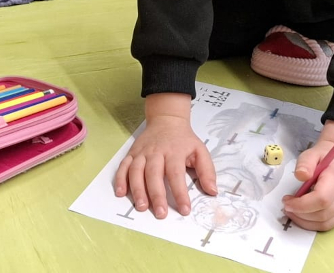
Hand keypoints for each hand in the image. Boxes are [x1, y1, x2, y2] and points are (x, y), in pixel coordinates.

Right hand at [113, 93, 217, 217]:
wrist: (166, 119)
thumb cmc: (184, 140)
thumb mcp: (200, 150)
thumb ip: (207, 171)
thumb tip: (213, 191)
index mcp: (175, 152)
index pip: (177, 174)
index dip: (180, 193)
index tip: (185, 210)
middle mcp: (156, 152)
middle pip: (154, 174)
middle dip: (157, 195)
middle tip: (160, 214)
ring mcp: (142, 152)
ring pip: (136, 171)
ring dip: (137, 190)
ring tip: (141, 207)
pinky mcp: (132, 153)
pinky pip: (123, 166)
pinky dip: (120, 179)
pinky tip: (121, 193)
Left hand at [282, 124, 333, 230]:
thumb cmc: (323, 157)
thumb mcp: (311, 154)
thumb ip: (305, 163)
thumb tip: (301, 176)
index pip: (322, 198)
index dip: (302, 205)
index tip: (287, 202)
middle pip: (323, 214)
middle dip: (301, 214)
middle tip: (286, 206)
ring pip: (325, 223)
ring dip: (305, 221)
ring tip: (292, 211)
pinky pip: (328, 225)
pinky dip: (312, 224)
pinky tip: (302, 216)